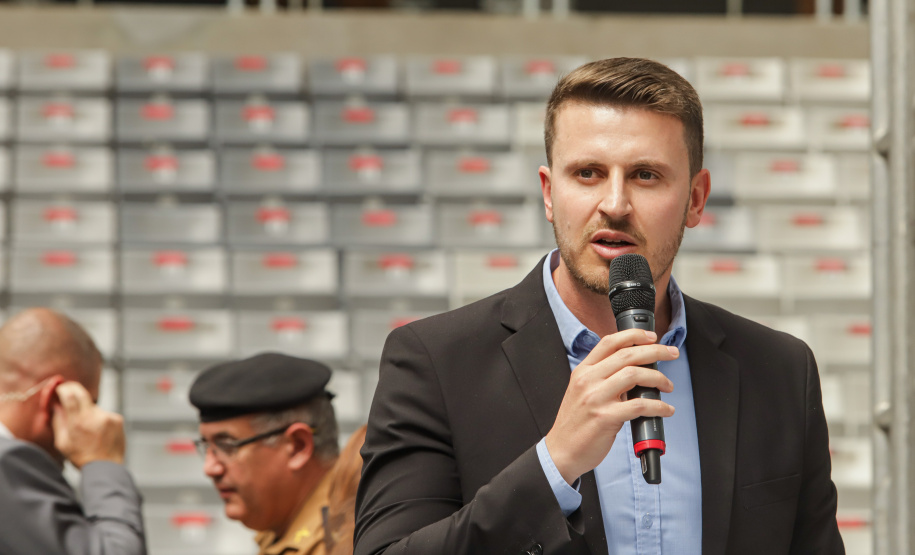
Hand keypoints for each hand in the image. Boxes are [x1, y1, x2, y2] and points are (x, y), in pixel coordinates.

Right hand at [52, 381, 125, 468]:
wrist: (105, 467)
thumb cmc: (81, 458)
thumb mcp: (62, 443)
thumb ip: (58, 422)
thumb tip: (55, 405)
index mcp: (78, 422)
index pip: (70, 396)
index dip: (64, 389)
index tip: (60, 387)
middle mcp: (94, 416)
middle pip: (83, 394)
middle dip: (74, 390)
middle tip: (69, 390)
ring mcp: (108, 416)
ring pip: (93, 408)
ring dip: (88, 413)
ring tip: (88, 431)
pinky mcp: (118, 419)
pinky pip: (104, 414)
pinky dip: (99, 419)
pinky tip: (99, 433)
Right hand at [544, 329, 676, 484]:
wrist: (561, 451)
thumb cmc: (575, 423)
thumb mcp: (581, 391)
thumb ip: (602, 378)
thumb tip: (635, 371)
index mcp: (583, 371)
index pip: (609, 342)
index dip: (634, 335)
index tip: (652, 337)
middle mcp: (588, 380)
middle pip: (627, 354)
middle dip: (656, 351)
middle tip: (671, 354)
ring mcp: (596, 398)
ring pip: (635, 375)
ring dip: (659, 378)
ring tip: (668, 386)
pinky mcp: (605, 418)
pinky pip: (639, 406)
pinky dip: (658, 406)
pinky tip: (665, 410)